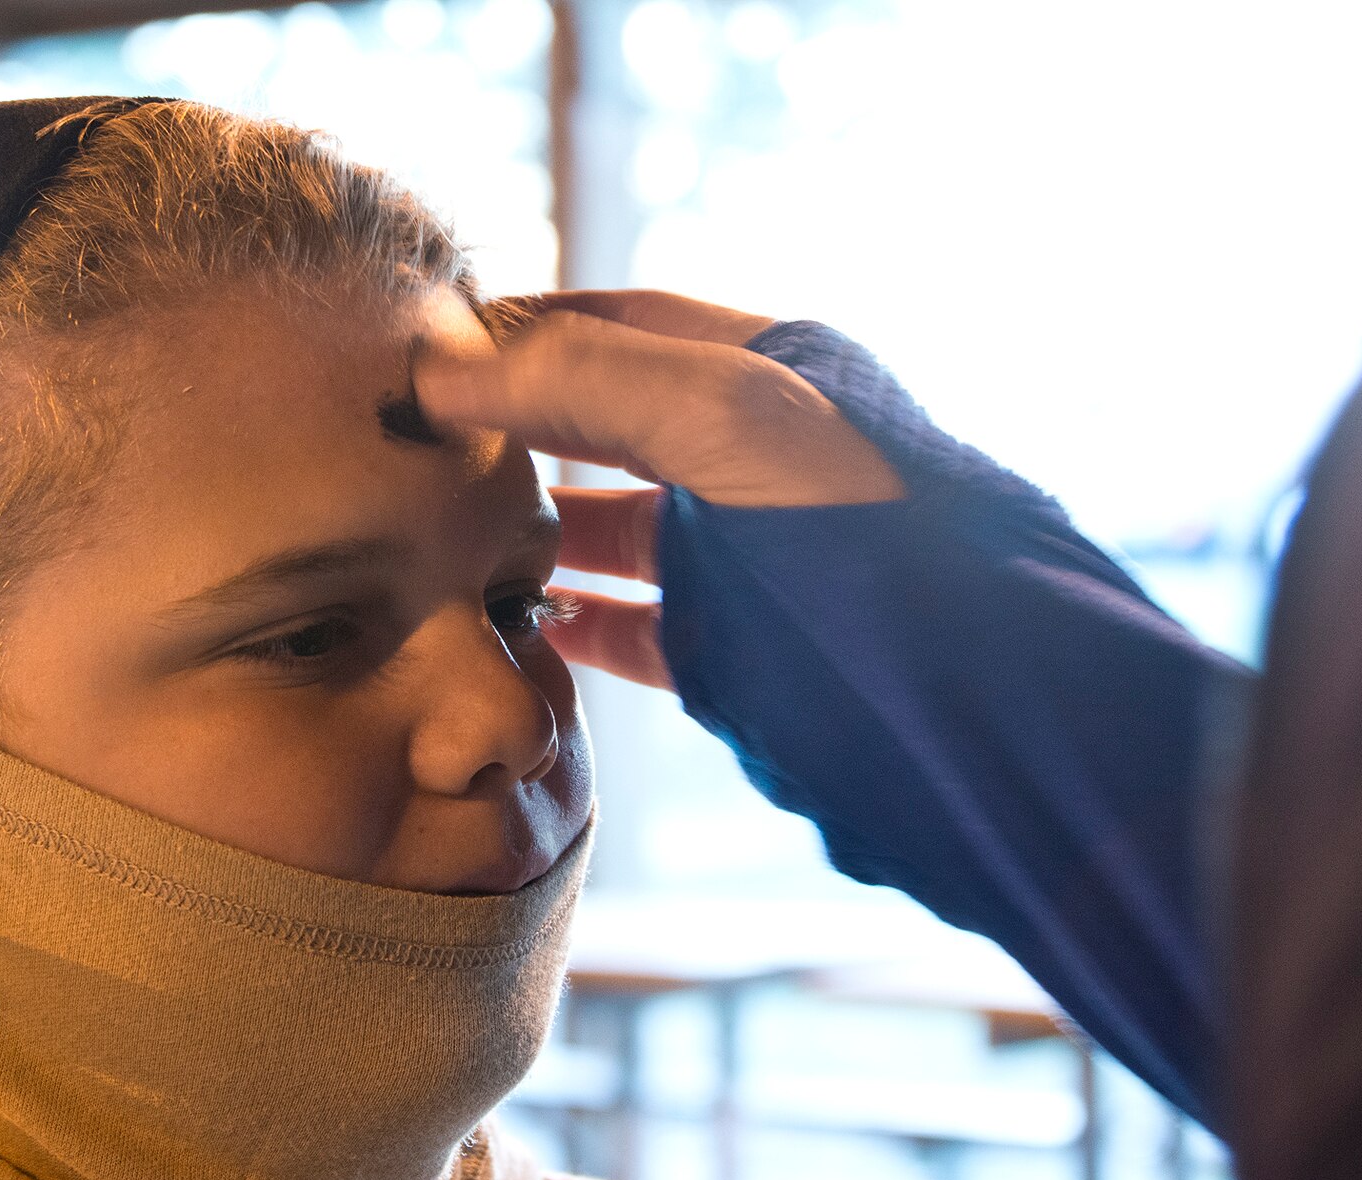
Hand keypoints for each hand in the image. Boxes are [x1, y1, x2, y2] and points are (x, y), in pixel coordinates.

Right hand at [415, 290, 901, 690]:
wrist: (943, 670)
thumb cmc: (843, 515)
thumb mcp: (715, 410)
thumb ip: (580, 376)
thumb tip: (445, 368)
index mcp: (763, 370)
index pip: (618, 326)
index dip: (524, 330)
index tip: (432, 352)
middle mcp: (751, 453)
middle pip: (606, 426)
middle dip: (516, 430)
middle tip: (418, 444)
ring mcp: (742, 549)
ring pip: (614, 530)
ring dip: (534, 531)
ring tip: (446, 534)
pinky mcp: (735, 641)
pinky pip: (635, 626)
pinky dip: (574, 624)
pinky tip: (518, 622)